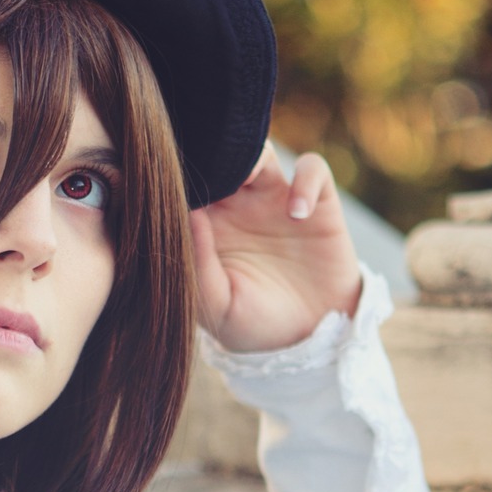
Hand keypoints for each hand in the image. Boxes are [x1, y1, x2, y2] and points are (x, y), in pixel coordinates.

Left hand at [190, 142, 362, 352]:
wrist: (305, 339)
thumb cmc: (252, 325)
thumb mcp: (216, 308)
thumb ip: (198, 266)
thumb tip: (187, 215)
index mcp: (207, 227)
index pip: (188, 186)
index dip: (181, 178)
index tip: (174, 185)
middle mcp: (239, 207)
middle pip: (220, 159)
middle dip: (213, 156)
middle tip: (212, 171)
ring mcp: (277, 201)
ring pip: (261, 153)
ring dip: (253, 156)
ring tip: (250, 181)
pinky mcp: (316, 203)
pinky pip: (313, 169)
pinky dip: (306, 181)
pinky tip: (298, 213)